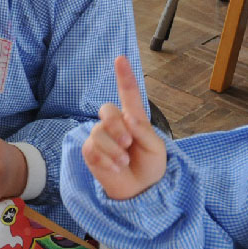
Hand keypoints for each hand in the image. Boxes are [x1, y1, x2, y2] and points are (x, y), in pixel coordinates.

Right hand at [81, 56, 167, 200]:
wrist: (140, 190)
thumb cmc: (150, 167)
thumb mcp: (157, 149)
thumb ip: (145, 132)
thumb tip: (128, 120)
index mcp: (133, 119)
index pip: (128, 94)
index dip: (124, 76)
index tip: (121, 59)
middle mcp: (115, 124)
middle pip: (107, 110)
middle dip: (116, 126)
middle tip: (127, 143)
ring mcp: (100, 137)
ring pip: (99, 132)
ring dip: (114, 150)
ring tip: (123, 162)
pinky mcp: (90, 151)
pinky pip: (93, 148)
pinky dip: (107, 160)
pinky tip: (115, 167)